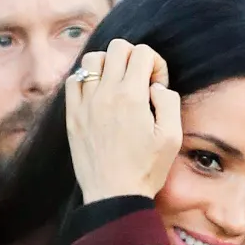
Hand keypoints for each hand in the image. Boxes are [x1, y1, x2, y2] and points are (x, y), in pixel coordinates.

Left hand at [66, 39, 182, 203]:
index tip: (156, 88)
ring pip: (93, 58)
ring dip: (108, 65)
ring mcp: (86, 103)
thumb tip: (155, 87)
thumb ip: (169, 102)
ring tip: (117, 85)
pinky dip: (86, 79)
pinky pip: (74, 80)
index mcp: (132, 96)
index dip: (155, 65)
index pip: (142, 52)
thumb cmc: (145, 171)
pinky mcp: (73, 116)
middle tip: (138, 83)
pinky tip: (97, 95)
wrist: (114, 197)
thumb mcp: (172, 138)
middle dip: (133, 58)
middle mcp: (106, 93)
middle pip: (118, 48)